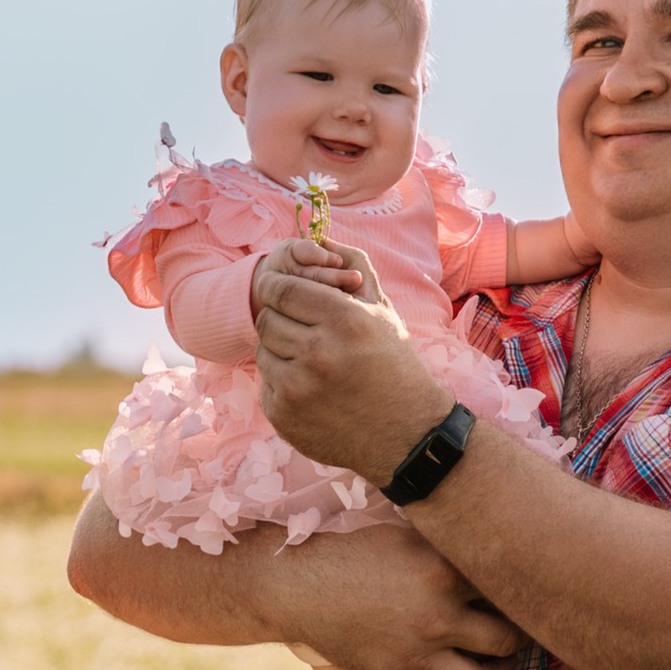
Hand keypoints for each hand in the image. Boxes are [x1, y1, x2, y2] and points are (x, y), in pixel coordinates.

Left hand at [252, 242, 452, 481]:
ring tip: (310, 360)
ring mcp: (298, 389)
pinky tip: (312, 388)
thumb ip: (353, 265)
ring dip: (280, 350)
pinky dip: (282, 382)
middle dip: (280, 319)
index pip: (282, 289)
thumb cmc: (394, 364)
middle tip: (301, 328)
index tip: (278, 290)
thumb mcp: (382, 310)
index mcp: (343, 320)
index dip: (275, 286)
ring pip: (263, 351)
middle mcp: (317, 353)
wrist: (407, 434)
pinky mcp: (285, 417)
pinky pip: (266, 384)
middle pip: (267, 319)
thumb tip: (320, 234)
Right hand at [252, 529, 524, 669]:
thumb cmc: (352, 550)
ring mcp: (417, 654)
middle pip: (504, 639)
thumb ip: (448, 548)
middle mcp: (440, 618)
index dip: (517, 591)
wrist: (298, 584)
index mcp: (447, 573)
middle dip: (518, 638)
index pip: (505, 589)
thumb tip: (484, 550)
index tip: (524, 592)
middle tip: (520, 633)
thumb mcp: (408, 535)